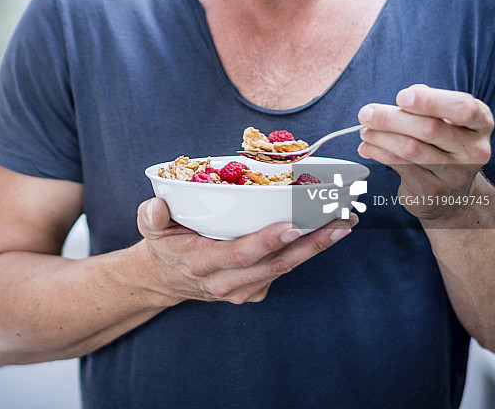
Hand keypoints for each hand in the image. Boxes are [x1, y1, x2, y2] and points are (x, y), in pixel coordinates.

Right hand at [136, 197, 357, 304]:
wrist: (167, 278)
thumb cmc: (164, 244)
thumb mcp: (149, 227)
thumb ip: (150, 216)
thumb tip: (156, 205)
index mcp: (204, 264)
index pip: (240, 254)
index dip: (268, 241)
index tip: (293, 225)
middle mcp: (228, 282)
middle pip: (276, 264)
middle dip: (312, 243)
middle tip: (340, 221)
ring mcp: (245, 289)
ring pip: (287, 267)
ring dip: (318, 246)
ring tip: (345, 222)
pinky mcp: (257, 288)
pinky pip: (285, 268)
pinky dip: (307, 250)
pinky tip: (326, 229)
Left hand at [357, 84, 492, 222]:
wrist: (451, 193)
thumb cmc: (442, 143)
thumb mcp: (444, 119)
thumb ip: (427, 104)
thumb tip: (400, 103)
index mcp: (480, 124)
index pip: (463, 108)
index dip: (430, 101)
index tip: (401, 97)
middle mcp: (474, 150)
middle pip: (430, 128)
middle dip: (391, 118)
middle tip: (366, 113)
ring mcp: (455, 173)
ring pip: (411, 148)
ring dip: (380, 136)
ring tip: (363, 130)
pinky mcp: (434, 189)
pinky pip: (400, 165)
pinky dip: (378, 153)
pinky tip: (367, 147)